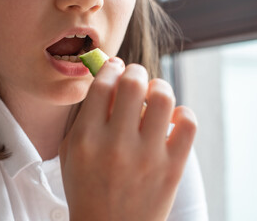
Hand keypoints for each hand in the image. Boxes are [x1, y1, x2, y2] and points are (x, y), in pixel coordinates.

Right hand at [59, 57, 196, 220]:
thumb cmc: (86, 189)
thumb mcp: (69, 153)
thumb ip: (83, 118)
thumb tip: (106, 82)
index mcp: (86, 139)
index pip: (102, 84)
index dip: (111, 68)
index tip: (115, 67)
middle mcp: (116, 144)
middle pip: (133, 83)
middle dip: (134, 72)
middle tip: (134, 78)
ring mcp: (147, 156)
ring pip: (162, 97)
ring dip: (158, 87)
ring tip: (153, 95)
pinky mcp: (172, 168)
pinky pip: (188, 123)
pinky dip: (182, 113)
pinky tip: (170, 120)